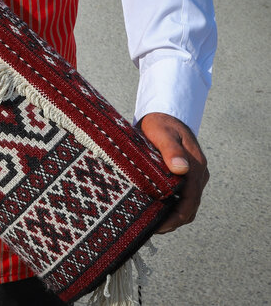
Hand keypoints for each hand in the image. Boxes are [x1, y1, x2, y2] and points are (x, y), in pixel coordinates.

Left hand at [138, 112, 209, 233]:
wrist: (163, 114)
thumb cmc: (160, 123)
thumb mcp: (163, 134)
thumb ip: (171, 150)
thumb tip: (181, 169)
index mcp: (195, 167)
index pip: (189, 203)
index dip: (174, 219)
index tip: (157, 227)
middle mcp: (197, 175)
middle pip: (188, 209)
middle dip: (171, 223)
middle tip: (148, 230)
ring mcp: (191, 177)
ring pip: (184, 206)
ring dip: (169, 217)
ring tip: (148, 224)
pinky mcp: (182, 176)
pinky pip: (179, 198)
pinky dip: (168, 208)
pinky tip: (151, 211)